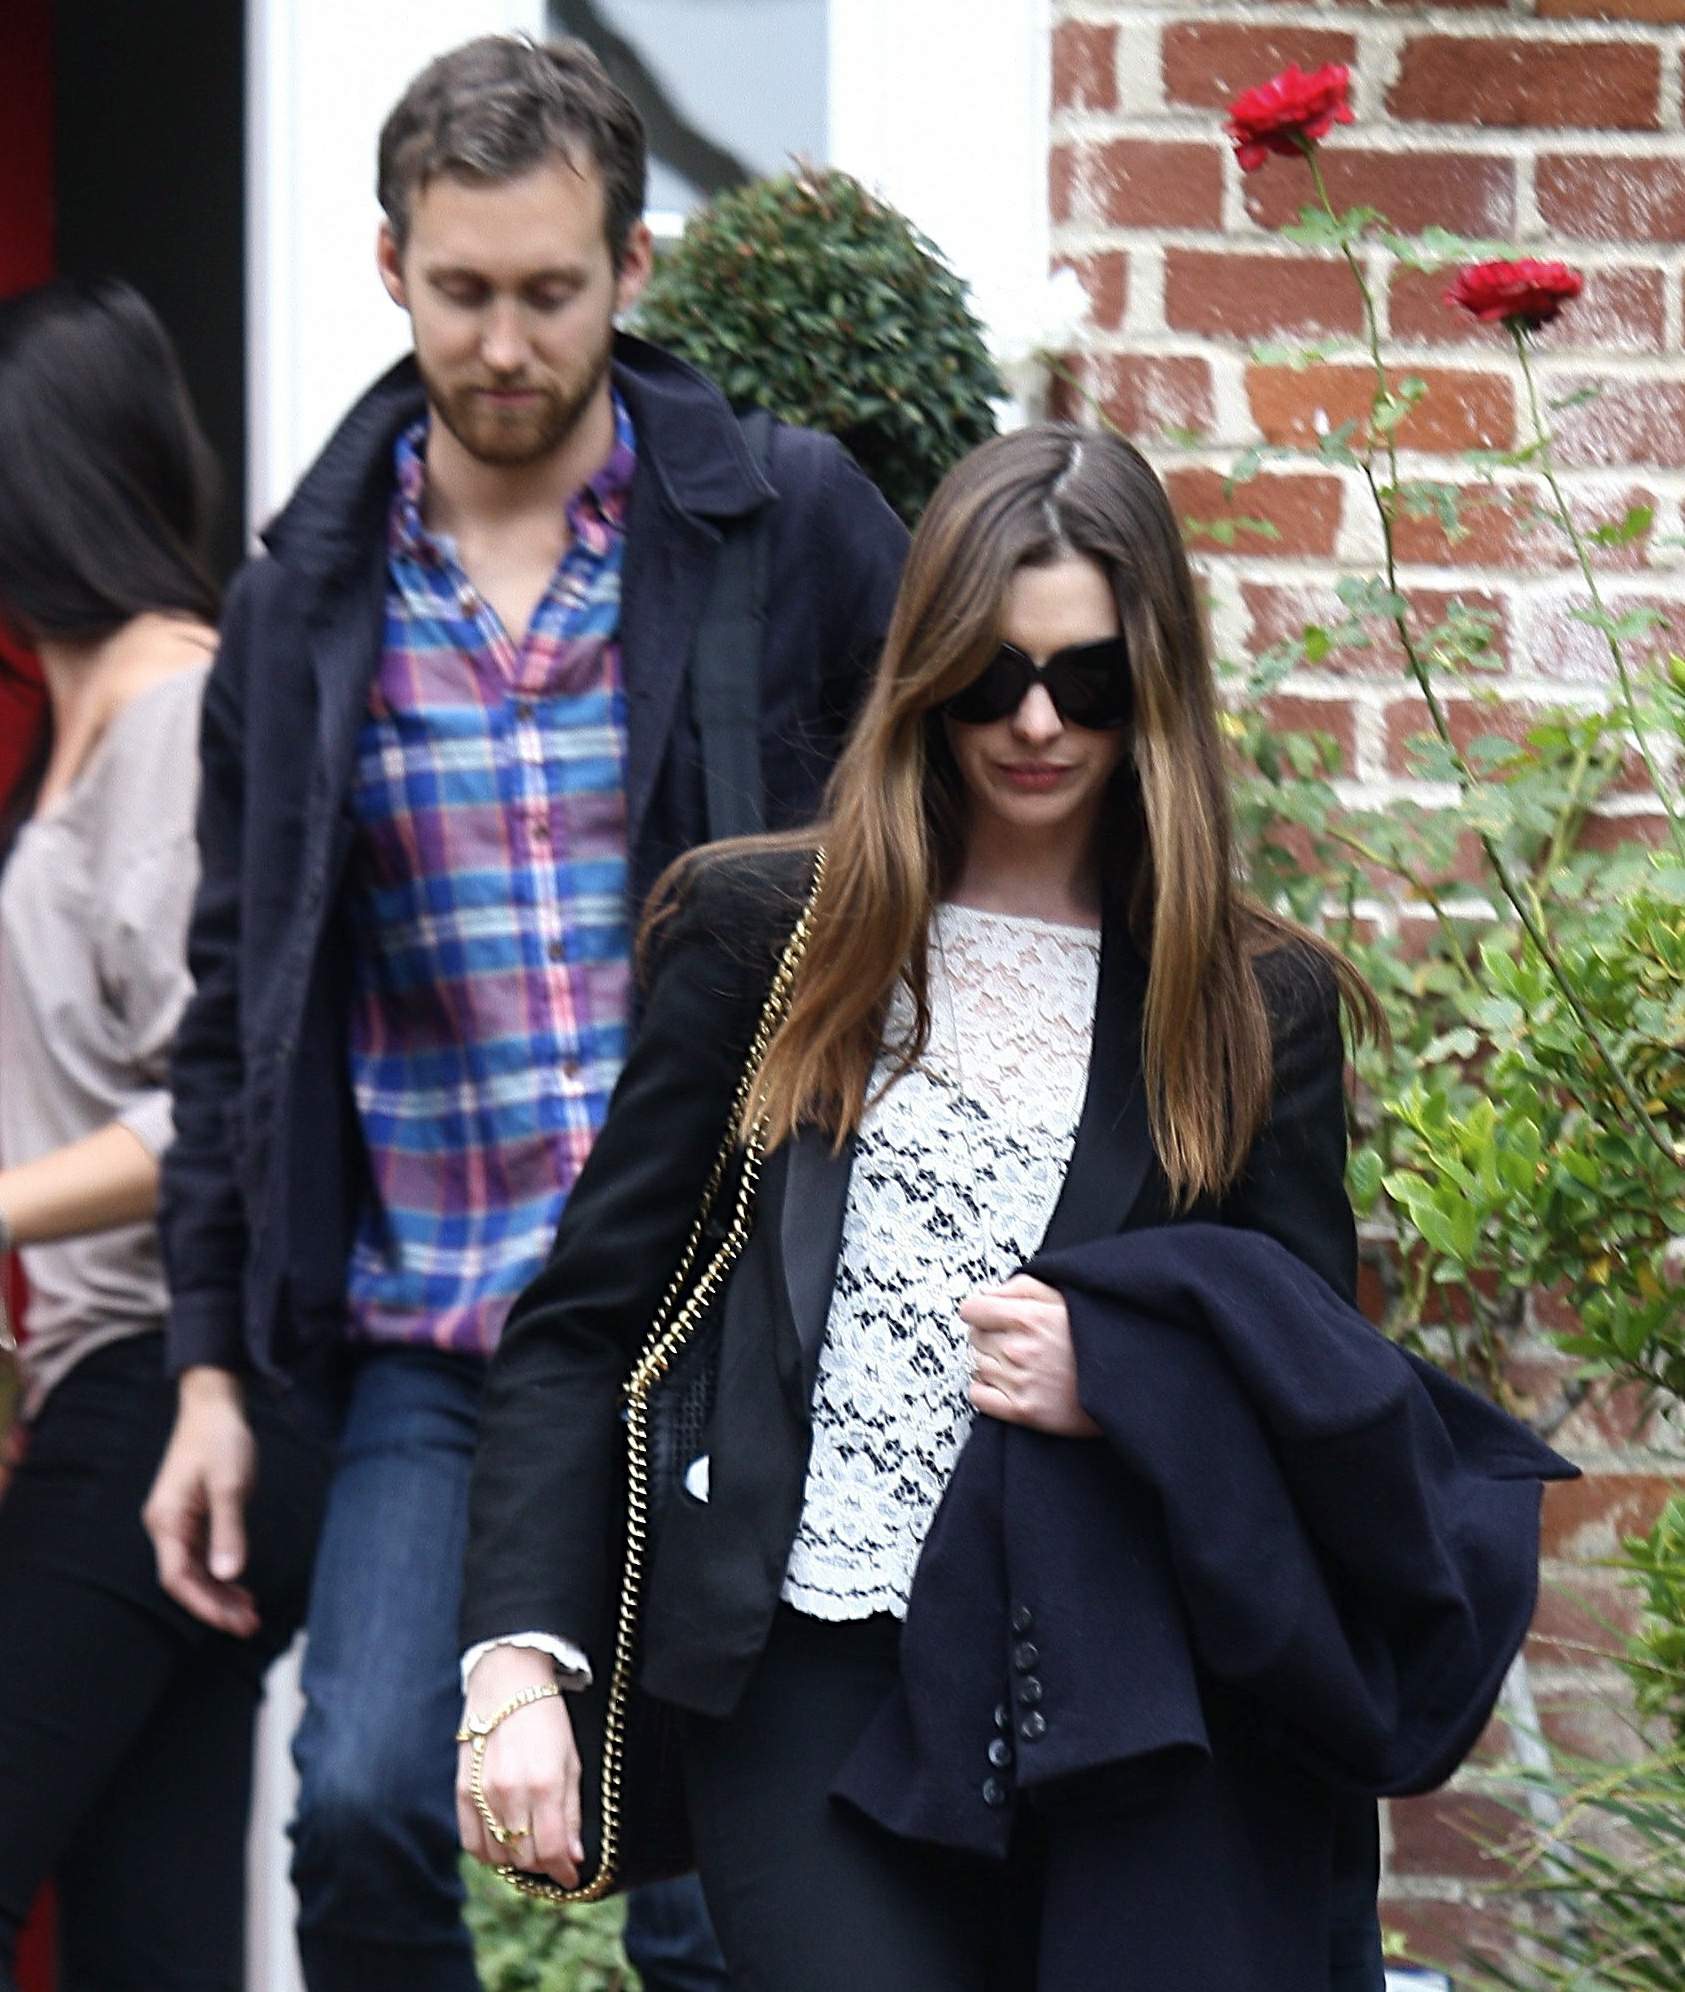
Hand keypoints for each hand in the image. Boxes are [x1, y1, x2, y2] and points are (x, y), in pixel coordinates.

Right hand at [142, 1366, 259, 1635]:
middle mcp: (166, 1526)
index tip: (231, 1621)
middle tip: (250, 1626)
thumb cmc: (220, 1439)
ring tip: (250, 1614)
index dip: (203, 1603)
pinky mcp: (192, 1516)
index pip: (178, 1577)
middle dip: (215, 1606)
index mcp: (167, 1520)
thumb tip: (228, 1575)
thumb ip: (229, 1529)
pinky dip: (220, 1574)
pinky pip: (202, 1556)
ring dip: (220, 1593)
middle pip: (186, 1580)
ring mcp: (178, 1522)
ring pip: (195, 1571)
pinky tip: (240, 1587)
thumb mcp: (230, 1484)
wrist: (214, 1405)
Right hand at [457, 1646, 584, 1888]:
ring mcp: (482, 1794)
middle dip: (543, 1865)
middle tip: (553, 1857)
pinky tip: (502, 1844)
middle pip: (524, 1858)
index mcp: (544, 1784)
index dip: (563, 1873)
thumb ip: (570, 1812)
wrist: (507, 1681)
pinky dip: (488, 1853)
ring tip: (529, 1848)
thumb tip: (572, 1858)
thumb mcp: (571, 1760)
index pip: (551, 1852)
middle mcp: (510, 1793)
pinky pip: (471, 1843)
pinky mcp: (461, 1791)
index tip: (571, 1879)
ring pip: (497, 1855)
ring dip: (516, 1860)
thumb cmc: (547, 1718)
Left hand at [961, 1273, 1100, 1437]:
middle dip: (988, 1335)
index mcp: (1030, 1318)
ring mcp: (1020, 1381)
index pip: (973, 1309)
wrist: (1122, 1382)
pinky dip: (985, 1389)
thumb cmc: (1094, 1338)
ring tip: (1017, 1362)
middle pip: (974, 1337)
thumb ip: (1022, 1288)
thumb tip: (988, 1291)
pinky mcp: (1023, 1411)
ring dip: (990, 1361)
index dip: (980, 1310)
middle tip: (1012, 1339)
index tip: (986, 1314)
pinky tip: (1006, 1383)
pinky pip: (978, 1395)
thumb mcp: (1064, 1298)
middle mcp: (1020, 1349)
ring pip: (976, 1364)